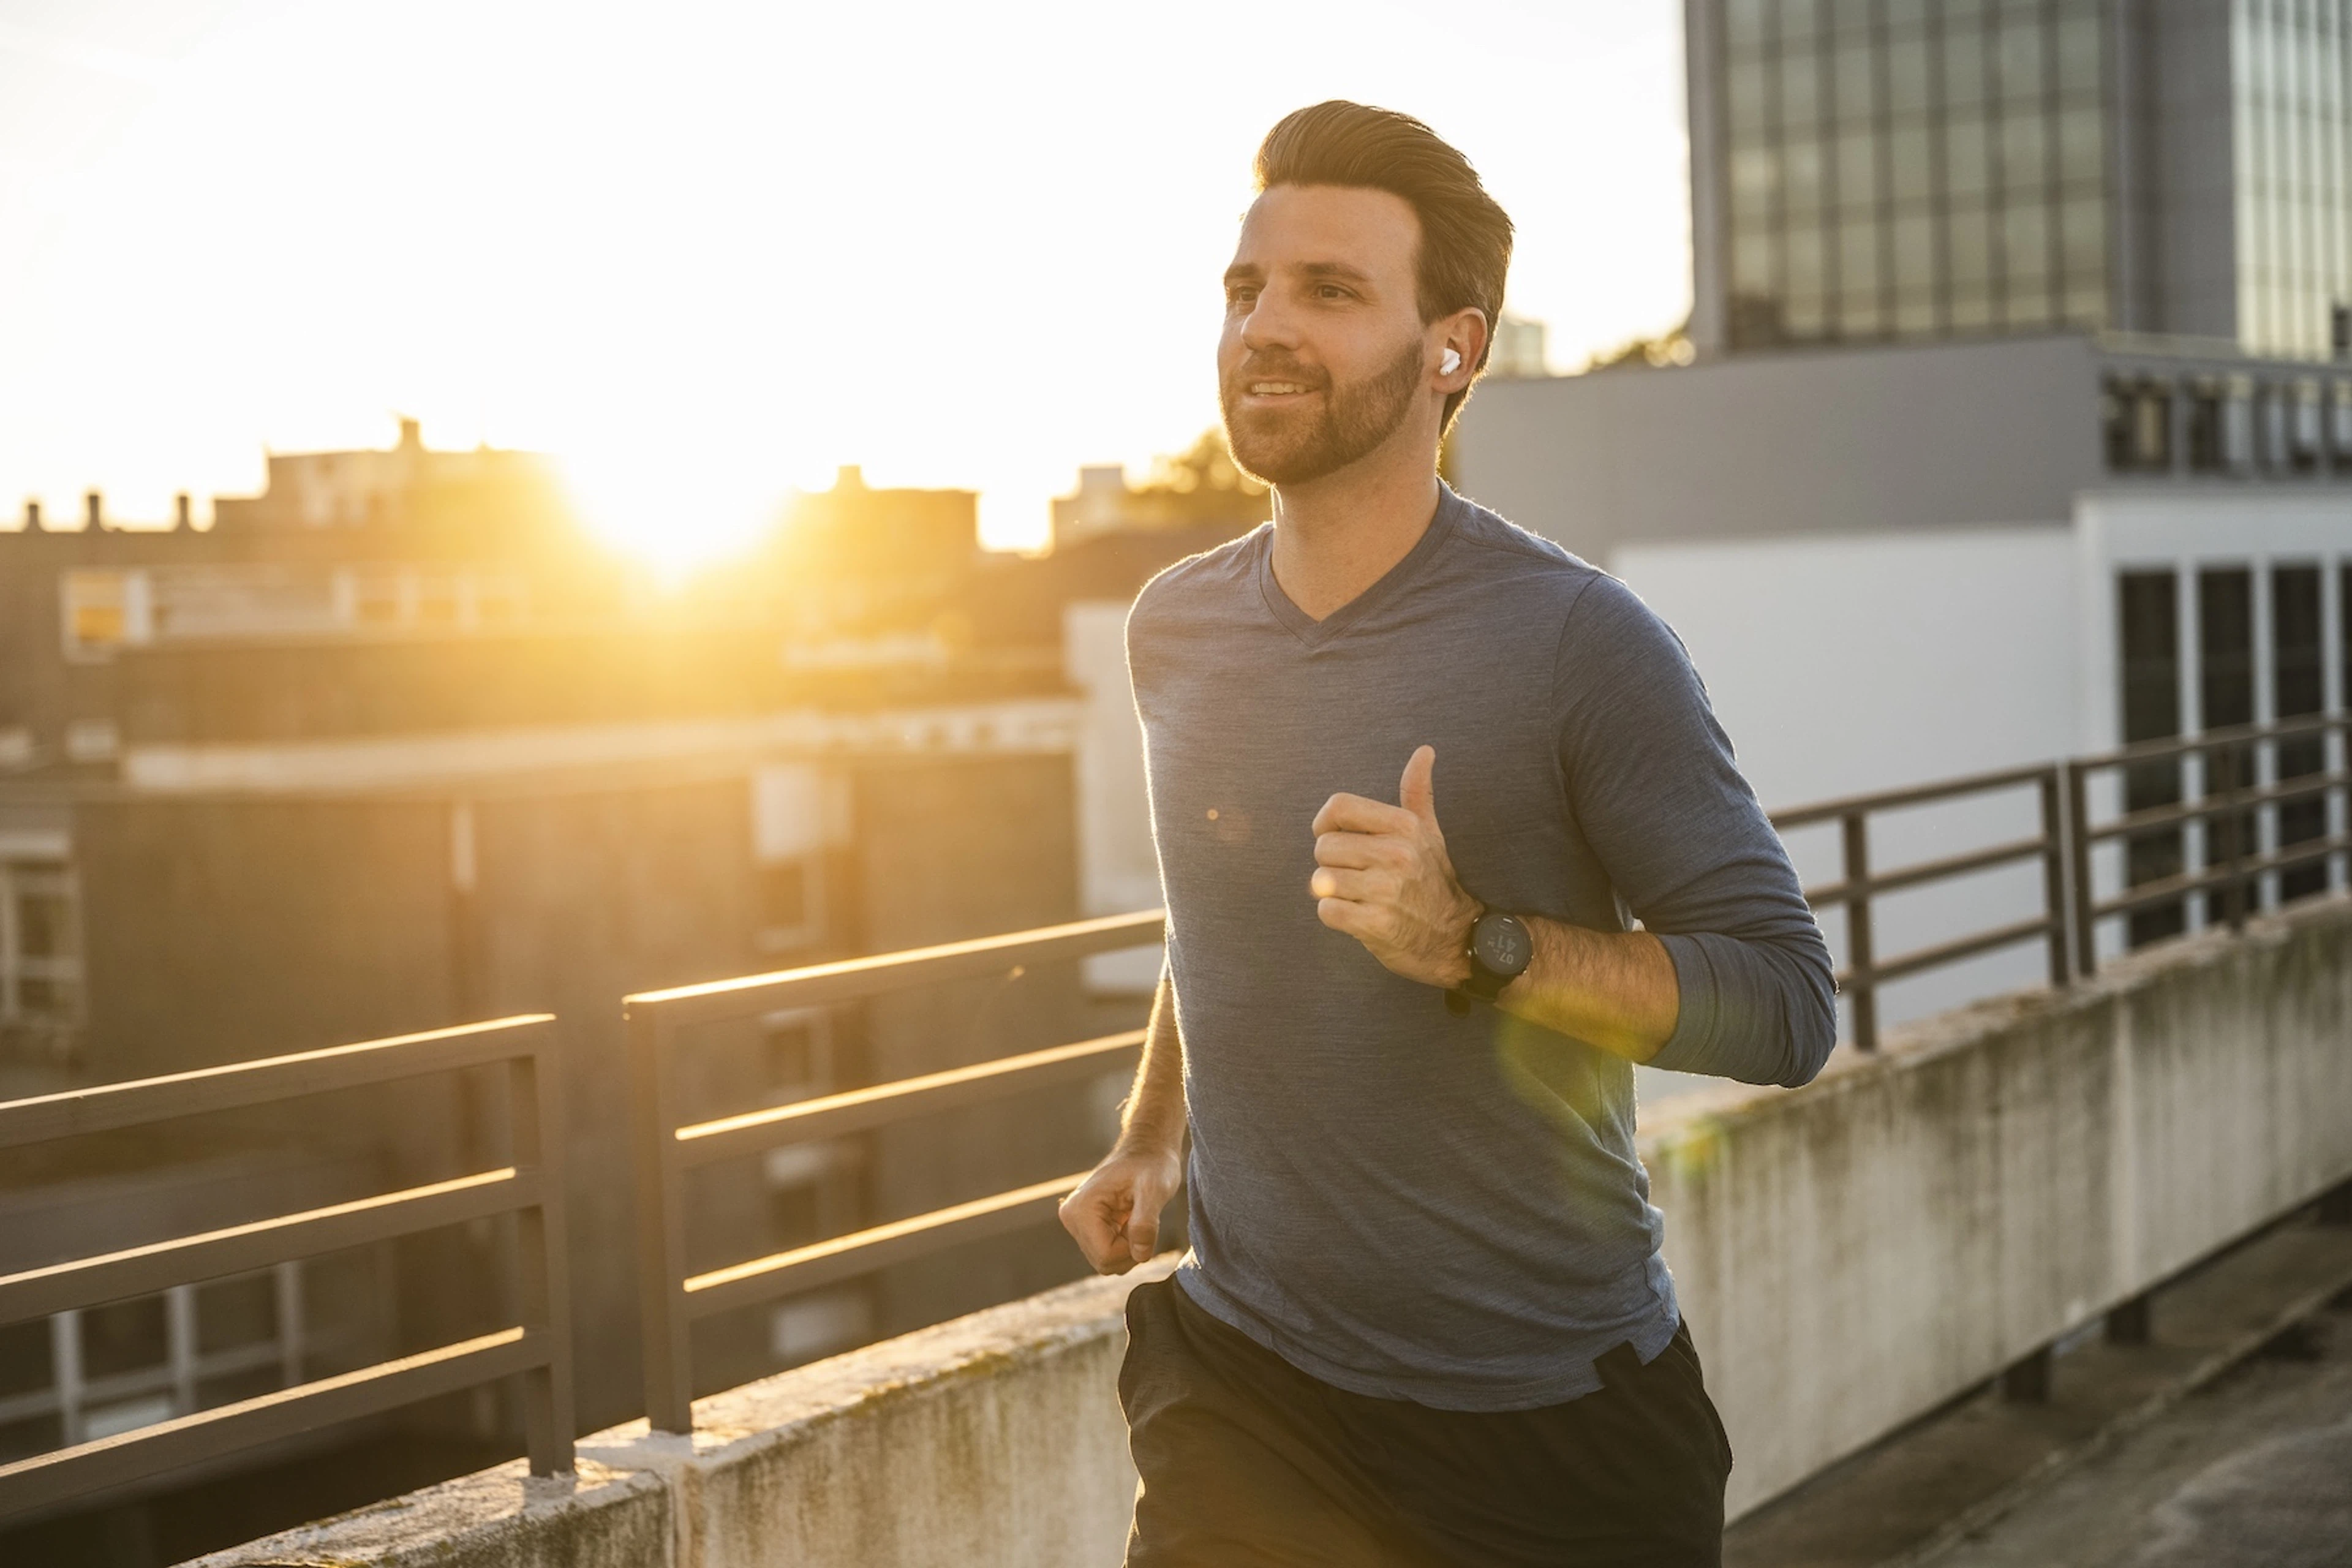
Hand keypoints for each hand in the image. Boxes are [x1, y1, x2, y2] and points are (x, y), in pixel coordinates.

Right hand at [1059, 1143, 1182, 1273]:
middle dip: (1130, 1249)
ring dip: (1128, 1247)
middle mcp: (1071, 1218)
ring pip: (1105, 1261)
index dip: (1132, 1249)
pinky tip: (1129, 1219)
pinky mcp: (1084, 1226)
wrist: (1147, 1150)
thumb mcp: (1155, 1189)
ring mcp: (1076, 1223)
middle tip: (1142, 1219)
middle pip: (1104, 1263)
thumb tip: (1140, 1255)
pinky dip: (1124, 1244)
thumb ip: (1146, 1223)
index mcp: (1081, 1209)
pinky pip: (1106, 1252)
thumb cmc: (1152, 1164)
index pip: (1106, 1256)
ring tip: (1136, 1217)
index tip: (1145, 1223)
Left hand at [1310, 745, 1480, 988]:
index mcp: (1405, 826)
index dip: (1325, 824)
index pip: (1338, 806)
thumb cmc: (1433, 881)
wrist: (1456, 939)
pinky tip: (1359, 916)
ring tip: (1361, 896)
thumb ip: (1417, 792)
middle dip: (1332, 864)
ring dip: (1334, 893)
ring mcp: (1386, 890)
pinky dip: (1336, 916)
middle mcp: (1397, 854)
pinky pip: (1327, 911)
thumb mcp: (1429, 833)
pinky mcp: (1376, 924)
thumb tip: (1424, 751)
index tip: (1336, 838)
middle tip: (1359, 876)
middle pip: (1323, 847)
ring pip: (1321, 881)